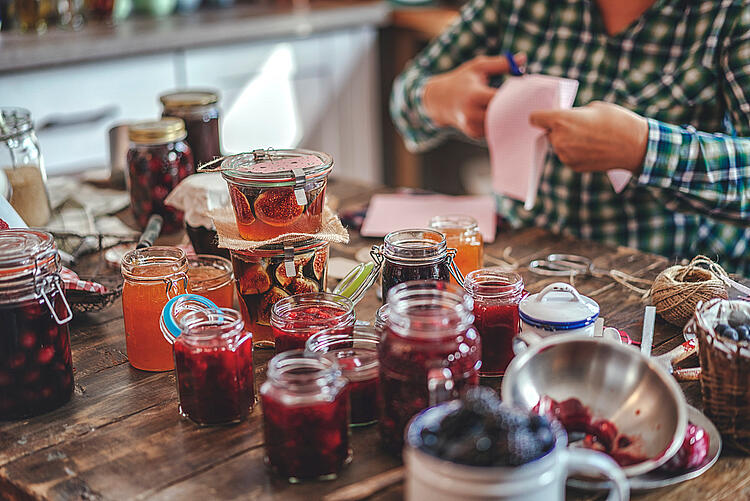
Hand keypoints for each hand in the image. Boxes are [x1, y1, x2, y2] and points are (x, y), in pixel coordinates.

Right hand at [422, 53, 525, 138]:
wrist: (439, 100)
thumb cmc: (461, 80)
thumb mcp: (478, 67)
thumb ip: (501, 63)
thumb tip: (523, 58)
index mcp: (475, 95)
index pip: (502, 100)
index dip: (517, 97)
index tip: (528, 92)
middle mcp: (472, 114)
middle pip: (503, 116)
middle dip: (516, 109)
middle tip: (530, 103)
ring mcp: (472, 126)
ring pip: (500, 125)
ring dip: (510, 118)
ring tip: (519, 109)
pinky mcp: (474, 134)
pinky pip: (494, 130)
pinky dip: (501, 124)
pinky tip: (506, 116)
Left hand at [529, 101, 648, 173]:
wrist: (635, 146)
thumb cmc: (617, 121)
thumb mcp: (593, 107)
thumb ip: (573, 114)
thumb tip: (564, 121)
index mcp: (561, 121)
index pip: (535, 118)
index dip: (541, 116)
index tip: (547, 116)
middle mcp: (559, 139)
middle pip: (548, 132)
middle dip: (559, 129)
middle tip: (578, 125)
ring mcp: (565, 155)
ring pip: (558, 145)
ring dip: (567, 141)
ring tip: (589, 137)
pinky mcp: (573, 166)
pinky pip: (567, 156)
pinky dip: (575, 152)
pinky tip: (592, 148)